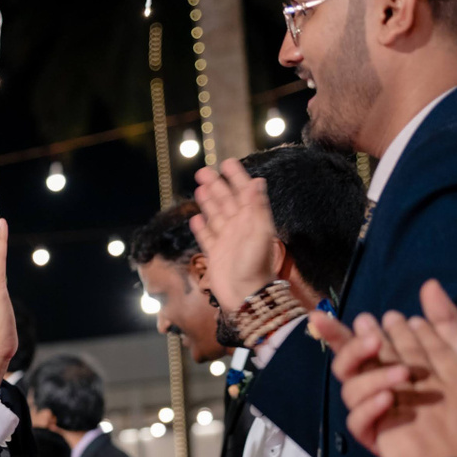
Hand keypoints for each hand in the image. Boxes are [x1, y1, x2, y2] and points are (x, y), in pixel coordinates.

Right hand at [190, 160, 279, 308]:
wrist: (245, 293)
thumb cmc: (256, 264)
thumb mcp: (260, 231)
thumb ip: (257, 206)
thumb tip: (256, 181)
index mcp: (252, 219)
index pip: (244, 192)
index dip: (237, 177)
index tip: (227, 162)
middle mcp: (239, 227)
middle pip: (226, 201)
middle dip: (216, 185)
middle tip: (203, 171)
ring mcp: (226, 240)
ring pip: (215, 216)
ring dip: (208, 201)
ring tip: (200, 189)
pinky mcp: (215, 254)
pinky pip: (207, 237)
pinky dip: (201, 227)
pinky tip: (196, 219)